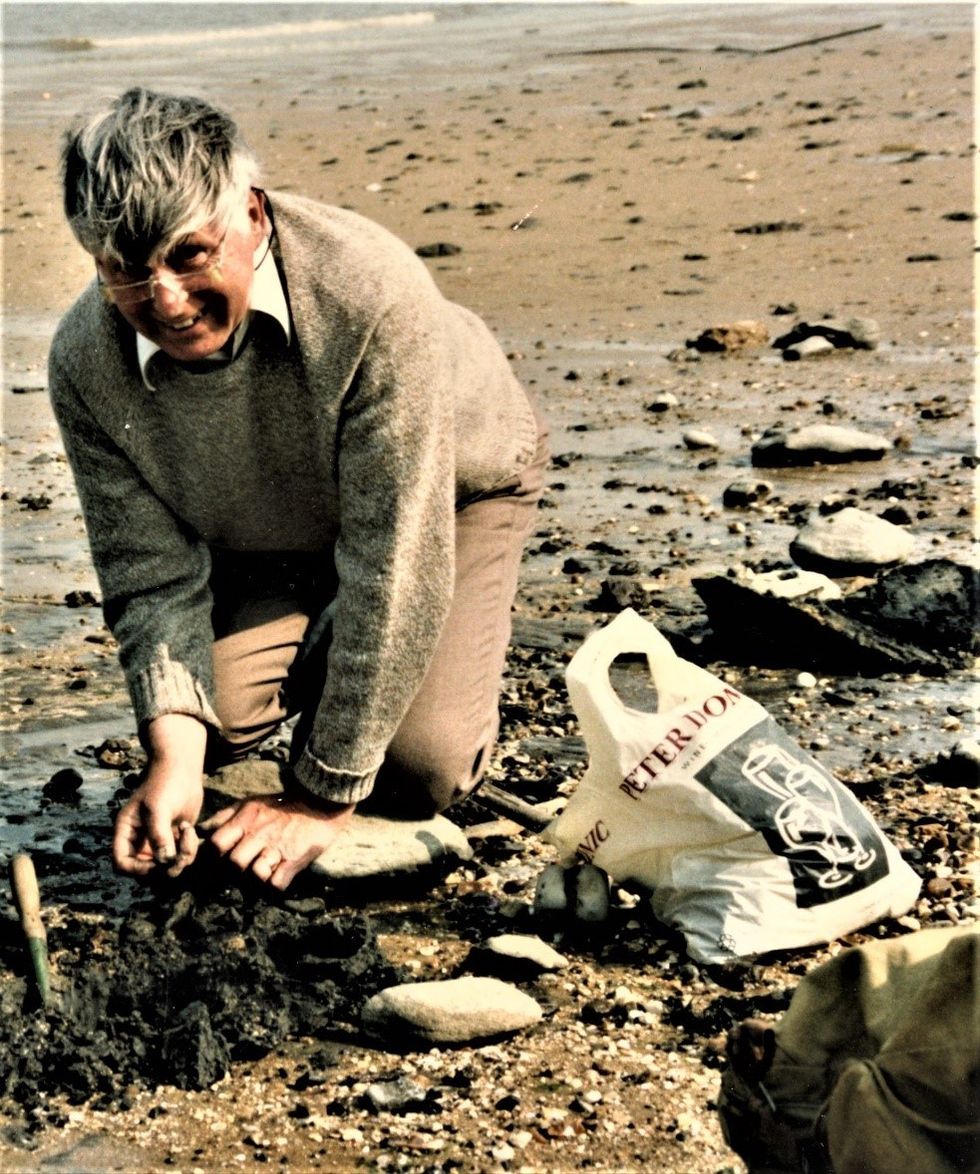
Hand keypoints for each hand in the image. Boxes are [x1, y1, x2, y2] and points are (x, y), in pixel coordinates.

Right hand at [112, 767, 203, 877]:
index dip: (138, 870)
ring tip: (188, 832)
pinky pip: (181, 857)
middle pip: (146, 872)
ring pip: (167, 867)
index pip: (122, 864)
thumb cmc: (165, 783)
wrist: (182, 769)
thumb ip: (159, 835)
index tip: (159, 862)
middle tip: (182, 852)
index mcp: (126, 832)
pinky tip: (190, 829)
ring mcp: (157, 842)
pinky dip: (189, 850)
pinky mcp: (174, 841)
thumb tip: (165, 862)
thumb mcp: (158, 808)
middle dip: (166, 867)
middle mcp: (139, 841)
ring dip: (182, 857)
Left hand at [200, 793, 354, 889]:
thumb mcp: (250, 803)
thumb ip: (224, 816)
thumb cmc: (280, 804)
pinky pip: (277, 883)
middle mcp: (259, 835)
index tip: (216, 861)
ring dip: (255, 880)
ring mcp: (278, 848)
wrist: (319, 801)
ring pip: (255, 875)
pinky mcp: (295, 859)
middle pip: (234, 863)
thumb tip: (200, 829)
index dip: (212, 857)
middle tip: (240, 873)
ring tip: (259, 875)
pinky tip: (276, 878)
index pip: (216, 844)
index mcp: (246, 820)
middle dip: (234, 872)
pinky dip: (274, 886)